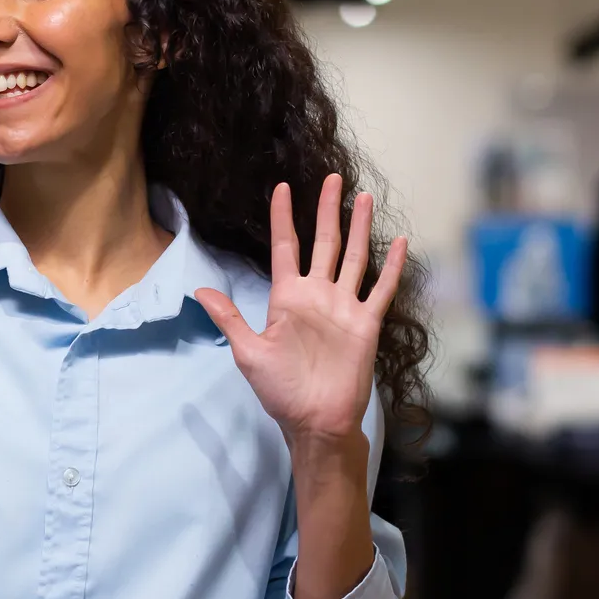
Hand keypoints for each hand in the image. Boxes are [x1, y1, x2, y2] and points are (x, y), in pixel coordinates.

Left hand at [195, 175, 408, 446]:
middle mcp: (317, 295)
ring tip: (364, 197)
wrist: (315, 421)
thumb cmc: (280, 391)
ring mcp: (344, 307)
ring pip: (355, 257)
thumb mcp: (247, 352)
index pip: (286, 247)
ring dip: (359, 228)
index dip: (284, 217)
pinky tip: (399, 241)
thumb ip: (229, 317)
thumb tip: (198, 289)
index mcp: (287, 298)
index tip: (281, 188)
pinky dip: (392, 266)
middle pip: (324, 242)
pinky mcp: (366, 323)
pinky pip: (381, 289)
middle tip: (332, 177)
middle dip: (327, 210)